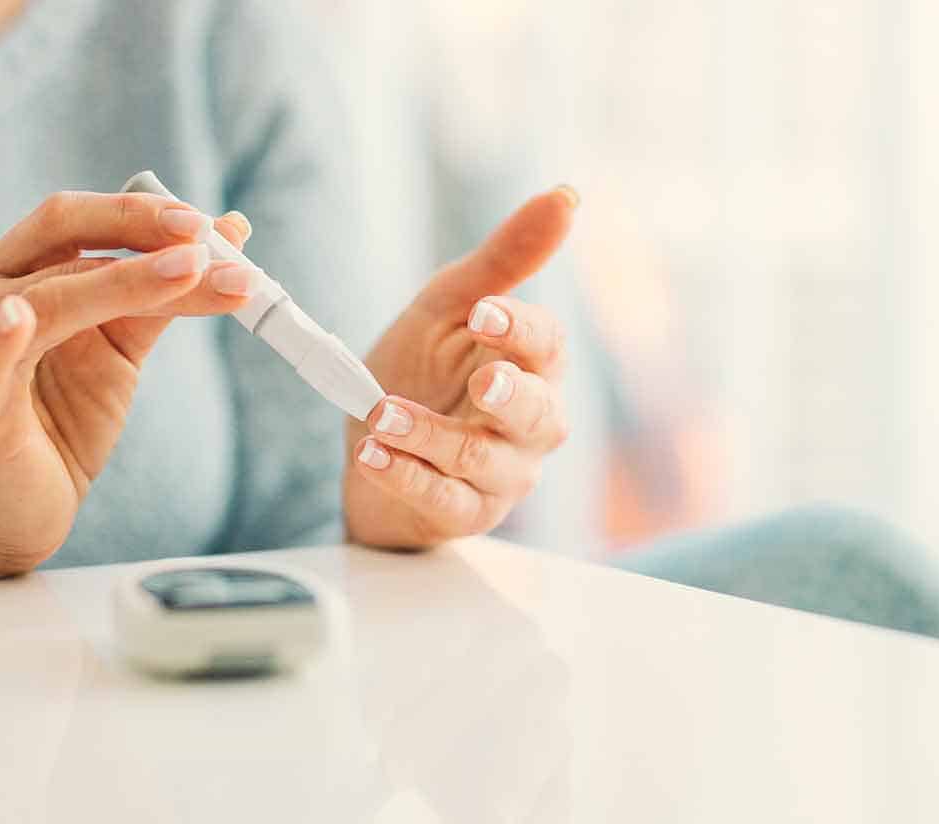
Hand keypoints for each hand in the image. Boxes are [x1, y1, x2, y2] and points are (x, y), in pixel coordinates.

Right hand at [0, 192, 256, 577]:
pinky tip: (21, 317)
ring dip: (128, 282)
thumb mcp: (121, 350)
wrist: (13, 514)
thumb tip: (231, 236)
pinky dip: (4, 335)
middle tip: (203, 239)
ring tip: (192, 273)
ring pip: (53, 297)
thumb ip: (164, 295)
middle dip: (139, 232)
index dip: (138, 212)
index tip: (205, 224)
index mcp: (11, 272)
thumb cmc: (60, 424)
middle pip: (64, 241)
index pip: (74, 219)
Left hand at [345, 187, 576, 548]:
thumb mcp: (450, 306)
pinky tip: (372, 455)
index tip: (483, 312)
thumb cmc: (423, 371)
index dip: (520, 330)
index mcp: (533, 367)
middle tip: (482, 381)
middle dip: (512, 397)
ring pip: (484, 461)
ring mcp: (500, 476)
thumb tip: (566, 195)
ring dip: (433, 436)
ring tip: (383, 413)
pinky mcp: (461, 512)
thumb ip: (503, 259)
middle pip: (541, 416)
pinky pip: (441, 499)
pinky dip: (405, 476)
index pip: (548, 348)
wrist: (373, 445)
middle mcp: (529, 426)